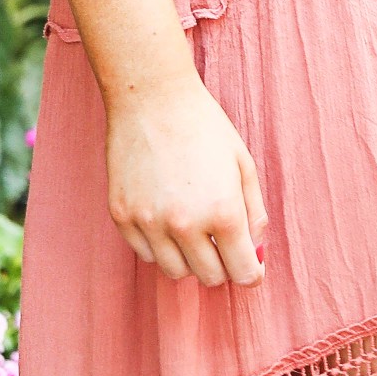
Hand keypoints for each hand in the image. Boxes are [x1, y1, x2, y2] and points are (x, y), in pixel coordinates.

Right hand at [105, 74, 266, 286]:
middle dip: (221, 265)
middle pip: (210, 278)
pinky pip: (144, 254)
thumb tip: (255, 252)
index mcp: (223, 212)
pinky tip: (164, 217)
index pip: (243, 274)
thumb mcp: (243, 165)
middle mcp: (185, 224)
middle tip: (220, 241)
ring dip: (188, 259)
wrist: (152, 97)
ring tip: (191, 228)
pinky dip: (158, 245)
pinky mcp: (122, 216)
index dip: (250, 273)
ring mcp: (149, 222)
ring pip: (175, 272)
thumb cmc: (204, 127)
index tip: (248, 265)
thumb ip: (255, 214)